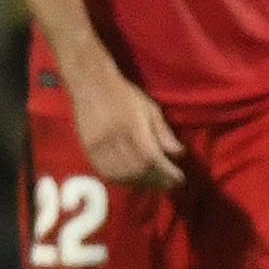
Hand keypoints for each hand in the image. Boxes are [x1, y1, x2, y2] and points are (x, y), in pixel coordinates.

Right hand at [67, 62, 182, 188]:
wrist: (90, 84)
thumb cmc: (124, 95)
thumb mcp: (150, 108)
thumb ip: (163, 132)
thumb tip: (179, 154)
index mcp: (131, 125)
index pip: (152, 157)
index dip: (167, 172)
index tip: (180, 178)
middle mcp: (113, 138)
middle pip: (137, 169)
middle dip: (157, 180)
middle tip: (171, 184)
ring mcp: (97, 146)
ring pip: (122, 175)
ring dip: (142, 183)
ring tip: (156, 184)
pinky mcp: (87, 150)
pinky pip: (106, 173)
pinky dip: (123, 181)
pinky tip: (135, 180)